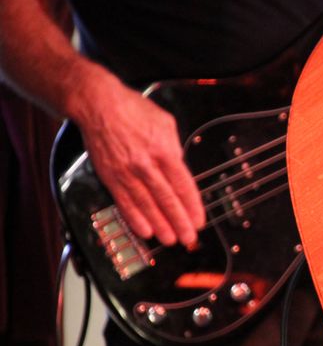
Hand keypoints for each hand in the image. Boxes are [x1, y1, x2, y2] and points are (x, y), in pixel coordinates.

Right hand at [74, 73, 204, 247]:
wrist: (99, 105)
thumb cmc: (134, 110)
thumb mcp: (166, 123)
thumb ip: (175, 147)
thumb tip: (180, 165)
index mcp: (164, 150)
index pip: (183, 185)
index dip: (192, 206)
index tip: (199, 220)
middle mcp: (146, 164)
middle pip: (167, 199)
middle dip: (179, 221)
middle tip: (189, 238)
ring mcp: (127, 172)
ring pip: (147, 205)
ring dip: (160, 225)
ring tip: (171, 240)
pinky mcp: (110, 177)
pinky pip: (124, 202)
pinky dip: (135, 218)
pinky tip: (145, 231)